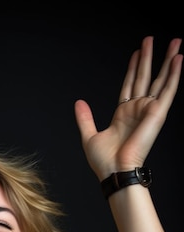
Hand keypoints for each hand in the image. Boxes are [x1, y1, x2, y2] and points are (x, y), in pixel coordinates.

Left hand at [74, 36, 182, 179]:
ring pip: (161, 80)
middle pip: (145, 78)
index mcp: (123, 115)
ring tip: (174, 42)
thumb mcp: (89, 136)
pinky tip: (179, 59)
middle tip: (150, 39)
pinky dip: (175, 74)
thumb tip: (79, 102)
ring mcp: (148, 110)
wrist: (115, 171)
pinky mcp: (158, 113)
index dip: (133, 68)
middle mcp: (137, 111)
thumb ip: (85, 118)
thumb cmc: (104, 162)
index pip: (129, 85)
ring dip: (167, 60)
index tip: (136, 53)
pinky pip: (169, 90)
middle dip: (148, 58)